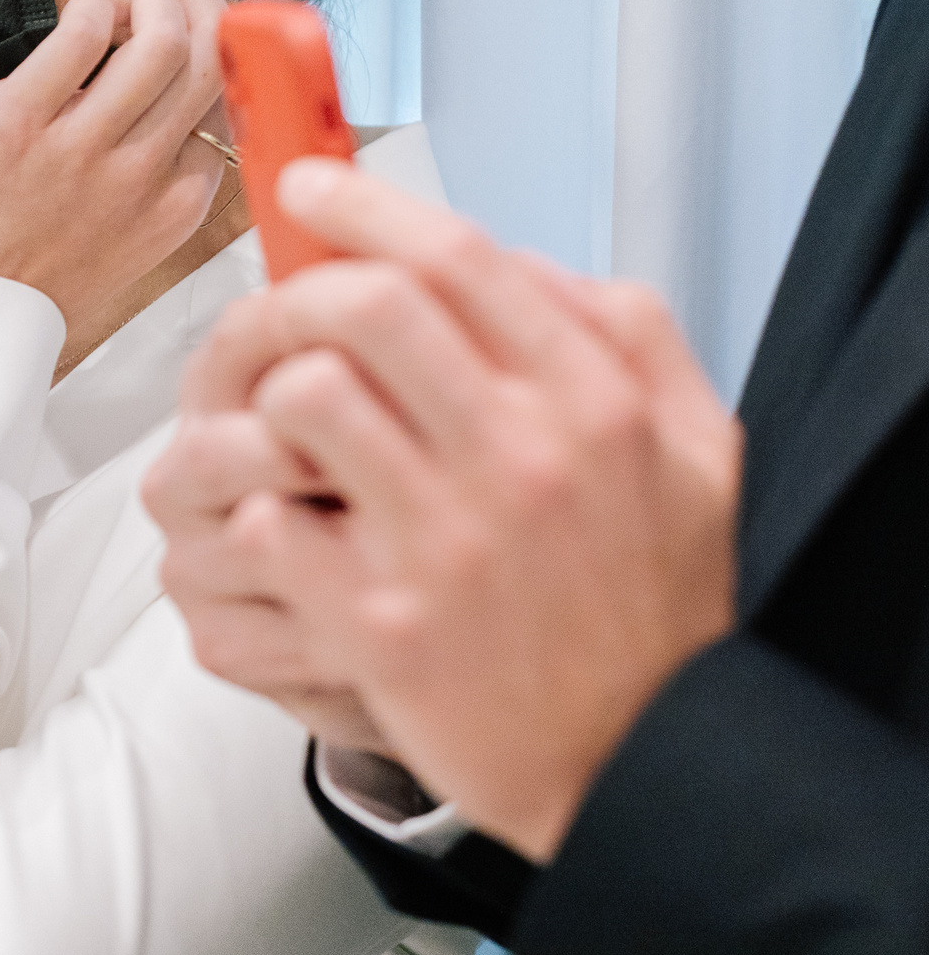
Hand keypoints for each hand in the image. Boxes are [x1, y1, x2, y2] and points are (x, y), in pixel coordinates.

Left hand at [0, 0, 230, 349]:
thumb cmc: (24, 283)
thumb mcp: (123, 248)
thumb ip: (156, 185)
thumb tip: (167, 106)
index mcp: (174, 209)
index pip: (229, 109)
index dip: (211, 61)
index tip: (182, 48)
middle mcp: (140, 176)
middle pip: (210, 61)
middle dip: (197, 10)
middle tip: (162, 3)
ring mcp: (81, 147)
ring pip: (162, 38)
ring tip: (118, 7)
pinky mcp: (17, 121)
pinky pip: (81, 34)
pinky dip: (92, 7)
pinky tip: (77, 18)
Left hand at [163, 163, 740, 859]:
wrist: (645, 766)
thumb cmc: (653, 607)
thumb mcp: (696, 455)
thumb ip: (626, 339)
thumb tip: (522, 260)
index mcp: (594, 404)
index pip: (458, 256)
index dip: (366, 204)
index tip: (308, 188)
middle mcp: (521, 459)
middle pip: (363, 305)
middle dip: (297, 289)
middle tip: (275, 308)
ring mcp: (444, 543)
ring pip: (302, 398)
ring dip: (268, 399)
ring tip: (278, 427)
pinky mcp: (379, 625)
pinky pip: (269, 520)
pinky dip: (260, 511)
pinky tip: (284, 524)